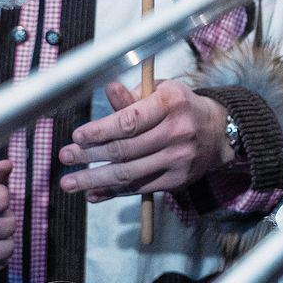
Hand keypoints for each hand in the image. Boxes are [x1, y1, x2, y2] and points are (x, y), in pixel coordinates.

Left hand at [59, 79, 235, 200]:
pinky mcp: (177, 180)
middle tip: (65, 156)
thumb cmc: (180, 107)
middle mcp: (177, 132)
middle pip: (125, 149)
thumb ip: (132, 97)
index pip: (130, 121)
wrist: (218, 132)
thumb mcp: (160, 92)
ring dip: (95, 179)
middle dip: (90, 155)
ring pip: (129, 173)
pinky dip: (113, 192)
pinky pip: (139, 188)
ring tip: (69, 182)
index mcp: (172, 103)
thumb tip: (107, 89)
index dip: (100, 130)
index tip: (77, 135)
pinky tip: (93, 193)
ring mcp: (178, 159)